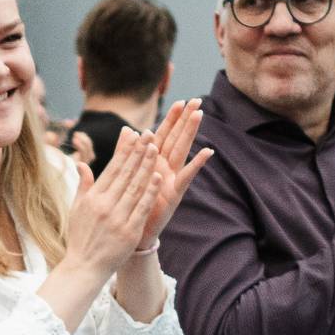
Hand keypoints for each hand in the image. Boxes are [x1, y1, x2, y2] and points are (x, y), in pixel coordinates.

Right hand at [59, 128, 160, 285]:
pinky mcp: (129, 231)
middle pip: (125, 174)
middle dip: (138, 153)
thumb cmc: (80, 237)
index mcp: (92, 198)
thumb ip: (83, 185)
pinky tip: (157, 177)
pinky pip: (142, 208)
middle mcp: (104, 206)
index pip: (112, 169)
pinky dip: (150, 192)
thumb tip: (82, 164)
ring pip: (135, 187)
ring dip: (146, 167)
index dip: (125, 151)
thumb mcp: (76, 209)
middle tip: (149, 135)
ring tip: (155, 149)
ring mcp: (117, 218)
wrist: (85, 267)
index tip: (134, 135)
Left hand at [134, 99, 211, 245]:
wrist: (133, 233)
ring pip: (182, 152)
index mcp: (152, 163)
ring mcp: (171, 180)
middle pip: (176, 139)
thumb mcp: (127, 175)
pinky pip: (186, 176)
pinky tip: (208, 151)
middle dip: (185, 120)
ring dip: (190, 133)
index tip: (180, 100)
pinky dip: (197, 164)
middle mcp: (164, 168)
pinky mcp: (174, 194)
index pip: (162, 135)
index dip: (171, 119)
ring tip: (199, 115)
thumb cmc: (132, 204)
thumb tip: (127, 129)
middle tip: (196, 100)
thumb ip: (126, 153)